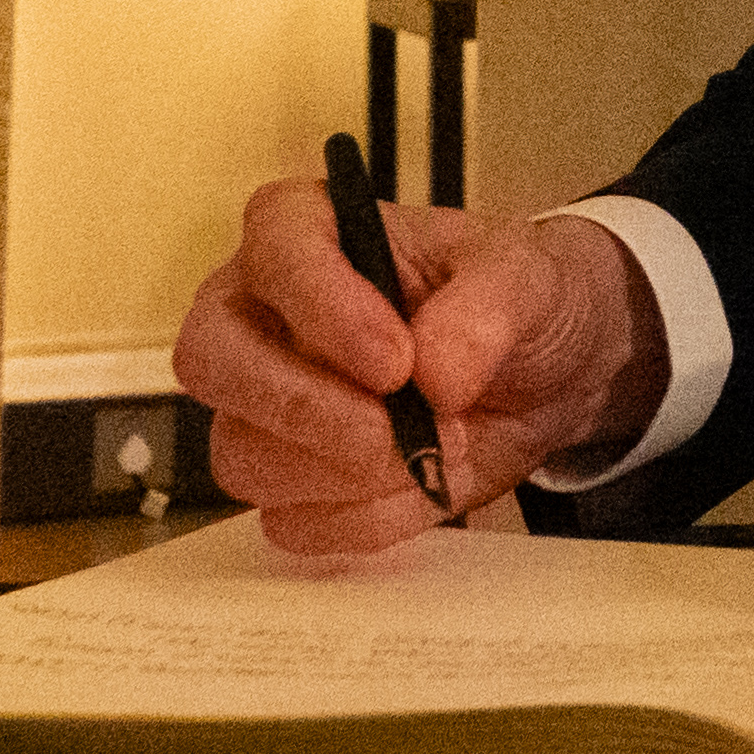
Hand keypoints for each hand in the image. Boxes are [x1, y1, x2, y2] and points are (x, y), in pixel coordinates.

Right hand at [174, 191, 668, 559]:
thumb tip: (435, 373)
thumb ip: (486, 309)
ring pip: (244, 457)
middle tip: (394, 428)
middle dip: (305, 408)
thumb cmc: (509, 299)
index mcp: (303, 231)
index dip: (323, 309)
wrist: (543, 375)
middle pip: (211, 362)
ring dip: (354, 472)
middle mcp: (260, 315)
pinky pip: (294, 522)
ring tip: (441, 442)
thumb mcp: (525, 277)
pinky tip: (424, 480)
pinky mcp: (287, 484)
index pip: (273, 252)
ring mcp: (261, 406)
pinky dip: (371, 517)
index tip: (396, 359)